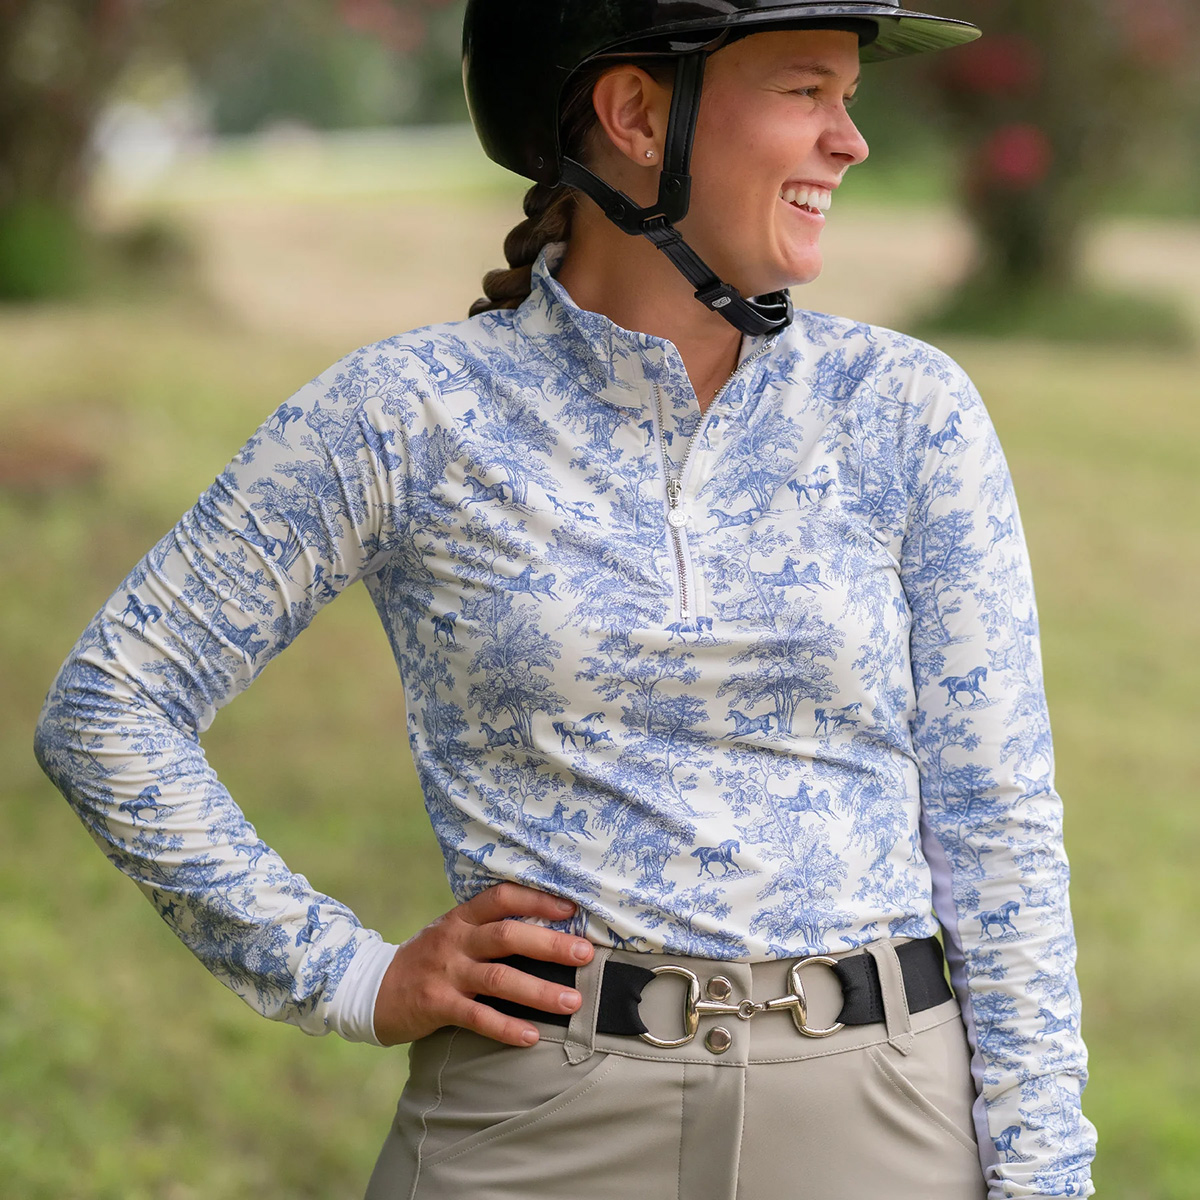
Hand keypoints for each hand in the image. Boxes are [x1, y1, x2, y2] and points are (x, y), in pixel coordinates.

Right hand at [372, 883, 594, 1047]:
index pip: (502, 897)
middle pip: (508, 936)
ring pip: (499, 978)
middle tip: (585, 954)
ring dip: (539, 991)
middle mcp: (456, 940)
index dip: (537, 899)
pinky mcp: (437, 1006)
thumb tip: (548, 927)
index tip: (572, 909)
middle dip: (550, 945)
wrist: (373, 988)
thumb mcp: (454, 932)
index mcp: (462, 917)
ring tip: (573, 1003)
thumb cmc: (429, 958)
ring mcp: (446, 972)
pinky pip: (478, 1017)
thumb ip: (489, 928)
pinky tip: (532, 1037)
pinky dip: (506, 1027)